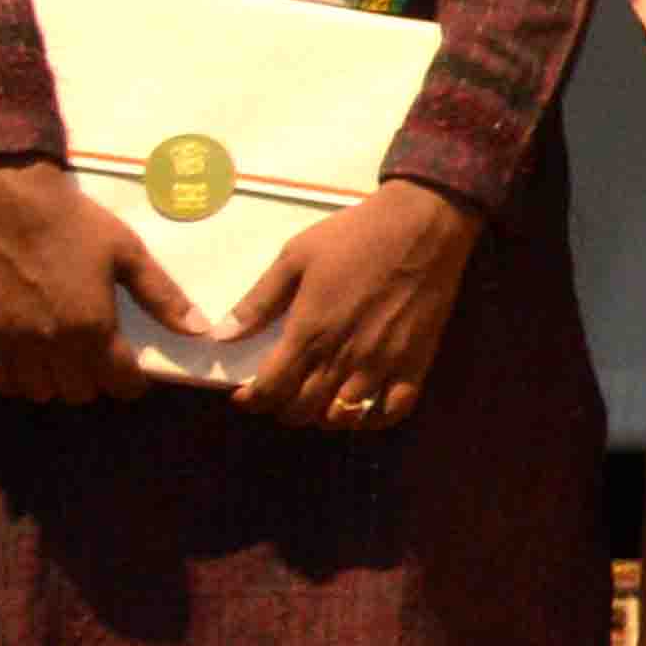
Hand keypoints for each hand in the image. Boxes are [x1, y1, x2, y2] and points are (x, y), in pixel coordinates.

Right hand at [0, 160, 190, 401]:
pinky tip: (25, 362)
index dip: (131, 383)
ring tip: (64, 361)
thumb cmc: (74, 223)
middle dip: (95, 381)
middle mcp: (51, 342)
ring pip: (38, 390)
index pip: (118, 382)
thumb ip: (161, 296)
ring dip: (55, 382)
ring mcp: (11, 340)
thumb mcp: (128, 253)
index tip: (132, 374)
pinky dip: (12, 379)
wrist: (8, 201)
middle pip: (79, 392)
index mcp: (92, 325)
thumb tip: (200, 330)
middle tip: (98, 361)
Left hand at [220, 180, 486, 435]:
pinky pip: (392, 412)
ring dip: (322, 416)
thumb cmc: (354, 237)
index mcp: (310, 331)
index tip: (244, 394)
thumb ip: (259, 301)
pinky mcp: (415, 363)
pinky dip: (371, 420)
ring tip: (316, 399)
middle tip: (280, 392)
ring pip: (342, 417)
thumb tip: (222, 335)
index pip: (270, 389)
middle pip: (302, 410)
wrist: (422, 226)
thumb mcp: (295, 257)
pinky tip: (360, 407)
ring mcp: (382, 364)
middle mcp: (343, 357)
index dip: (251, 400)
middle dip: (282, 408)